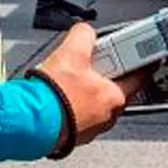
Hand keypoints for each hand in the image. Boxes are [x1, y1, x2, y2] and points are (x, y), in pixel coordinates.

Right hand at [36, 23, 145, 149]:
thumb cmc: (53, 96)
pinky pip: (79, 113)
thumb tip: (85, 32)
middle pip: (114, 87)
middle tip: (89, 61)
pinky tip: (58, 95)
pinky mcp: (73, 135)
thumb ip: (84, 35)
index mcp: (115, 97)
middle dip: (103, 72)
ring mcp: (91, 128)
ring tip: (67, 79)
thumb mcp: (71, 51)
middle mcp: (107, 116)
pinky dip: (72, 103)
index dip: (139, 59)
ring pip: (95, 102)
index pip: (139, 75)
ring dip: (85, 89)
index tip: (139, 52)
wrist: (28, 122)